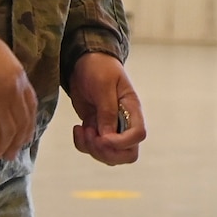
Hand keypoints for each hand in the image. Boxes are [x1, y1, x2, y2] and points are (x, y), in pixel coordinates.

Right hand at [0, 25, 37, 161]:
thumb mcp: (2, 55)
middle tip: (12, 154)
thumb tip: (9, 88)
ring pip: (8, 131)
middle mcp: (13, 91)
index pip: (31, 107)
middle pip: (21, 122)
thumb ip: (10, 74)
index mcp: (20, 77)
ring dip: (4, 147)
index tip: (25, 137)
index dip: (29, 125)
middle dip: (18, 141)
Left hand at [66, 51, 145, 165]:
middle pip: (128, 153)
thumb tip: (106, 136)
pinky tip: (77, 128)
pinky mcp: (96, 129)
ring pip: (109, 155)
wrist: (85, 62)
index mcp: (132, 109)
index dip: (122, 143)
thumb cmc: (99, 68)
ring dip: (92, 149)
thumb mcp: (104, 85)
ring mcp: (110, 128)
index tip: (103, 137)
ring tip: (83, 129)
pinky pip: (92, 148)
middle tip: (92, 138)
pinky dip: (82, 144)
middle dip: (107, 153)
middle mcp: (124, 122)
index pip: (138, 135)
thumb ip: (107, 110)